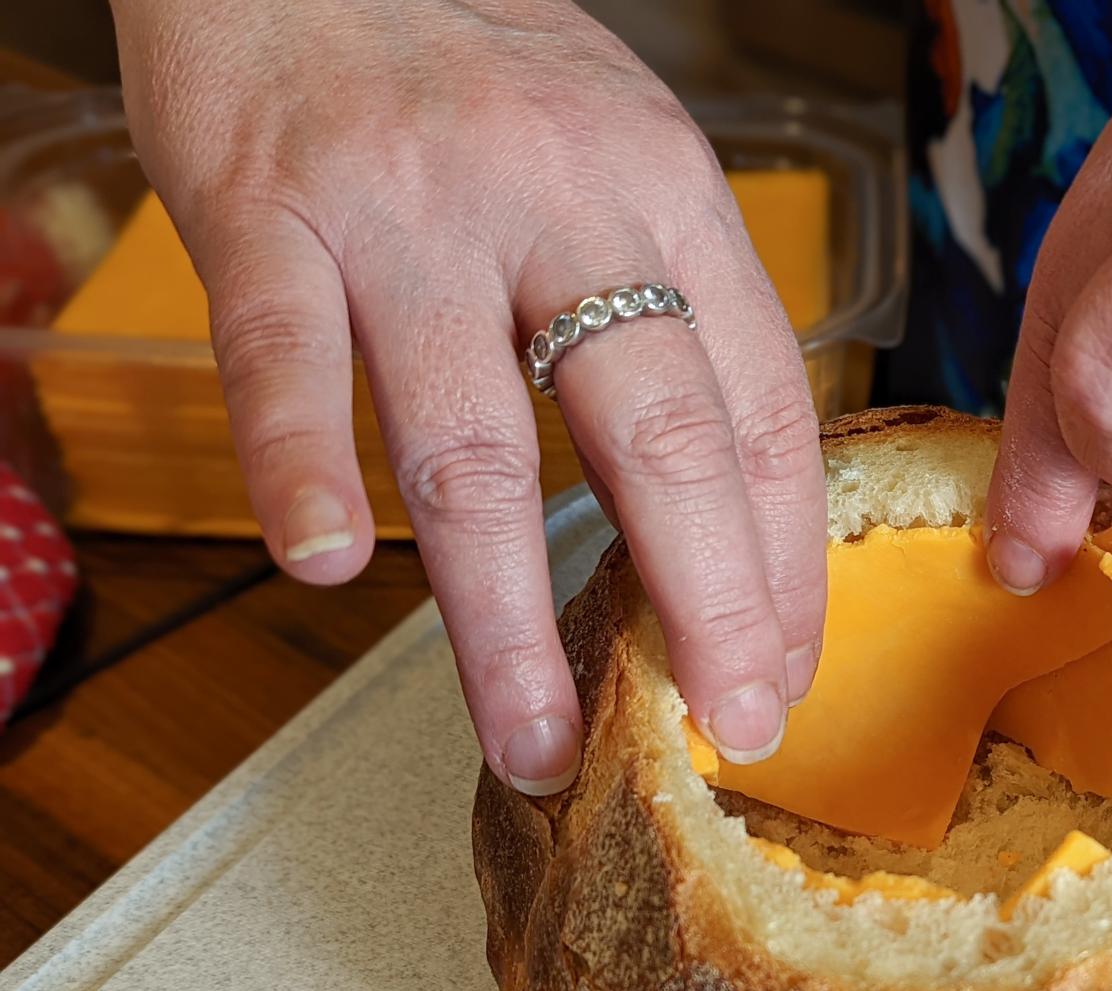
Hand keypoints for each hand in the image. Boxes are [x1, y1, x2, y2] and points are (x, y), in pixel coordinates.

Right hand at [112, 0, 824, 789]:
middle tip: (719, 729)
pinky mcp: (265, 203)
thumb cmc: (477, 70)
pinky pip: (284, 356)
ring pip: (475, 442)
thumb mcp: (621, 159)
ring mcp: (412, 208)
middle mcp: (560, 202)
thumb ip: (671, 310)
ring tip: (533, 737)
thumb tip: (725, 513)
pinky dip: (301, 467)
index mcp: (668, 198)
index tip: (783, 673)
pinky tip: (328, 567)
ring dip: (504, 617)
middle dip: (702, 607)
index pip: (765, 412)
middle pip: (659, 437)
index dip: (784, 564)